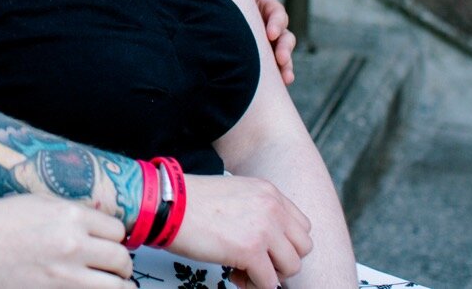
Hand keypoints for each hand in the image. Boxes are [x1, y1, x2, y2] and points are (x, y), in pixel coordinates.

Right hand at [0, 196, 134, 287]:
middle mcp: (72, 246)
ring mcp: (64, 277)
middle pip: (121, 260)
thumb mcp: (38, 202)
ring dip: (115, 285)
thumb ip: (71, 212)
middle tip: (114, 267)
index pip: (117, 230)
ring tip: (108, 283)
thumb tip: (98, 223)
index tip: (109, 243)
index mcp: (70, 216)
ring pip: (115, 288)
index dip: (114, 238)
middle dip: (120, 264)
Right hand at [168, 173, 311, 288]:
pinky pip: (269, 282)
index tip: (265, 249)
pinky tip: (235, 274)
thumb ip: (257, 209)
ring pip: (292, 267)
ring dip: (270, 275)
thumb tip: (265, 239)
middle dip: (282, 260)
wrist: (168, 205)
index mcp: (269, 192)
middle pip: (303, 247)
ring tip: (244, 270)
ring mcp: (264, 229)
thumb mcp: (235, 192)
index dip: (285, 243)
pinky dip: (254, 285)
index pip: (301, 225)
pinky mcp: (251, 251)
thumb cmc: (190, 201)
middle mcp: (272, 208)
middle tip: (258, 262)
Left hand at [239, 0, 295, 84]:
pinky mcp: (253, 55)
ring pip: (280, 54)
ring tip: (286, 77)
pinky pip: (268, 67)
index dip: (277, 24)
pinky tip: (280, 84)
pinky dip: (276, 75)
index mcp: (262, 3)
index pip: (277, 15)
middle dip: (285, 48)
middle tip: (281, 59)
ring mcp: (259, 40)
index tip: (270, 34)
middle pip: (283, 37)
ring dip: (286, 65)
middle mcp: (263, 23)